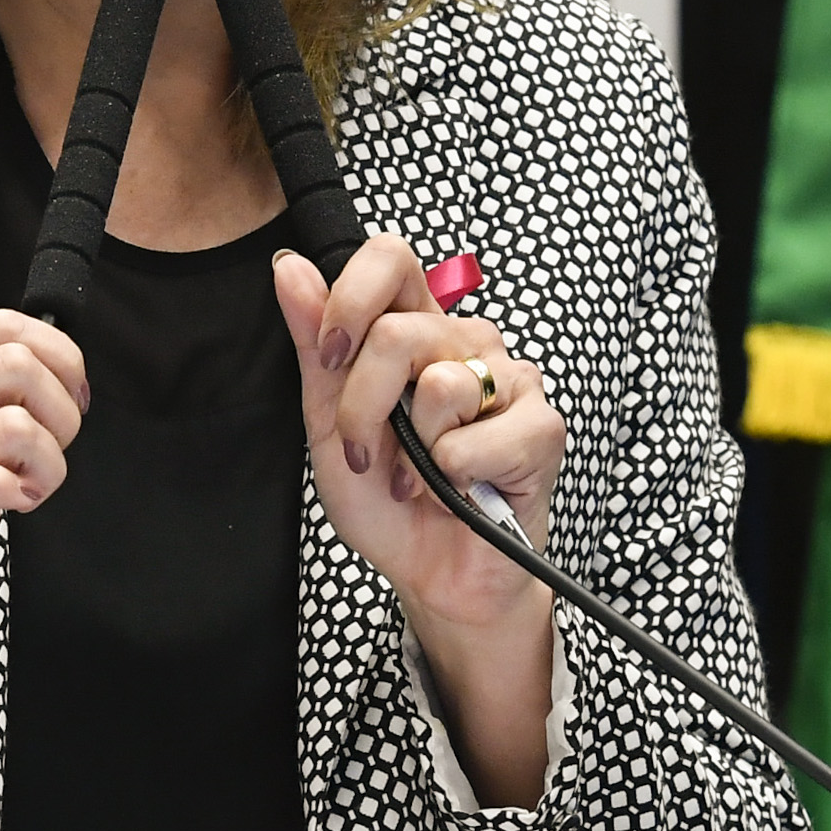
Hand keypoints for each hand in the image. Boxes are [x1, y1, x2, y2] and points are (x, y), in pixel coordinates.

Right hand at [0, 310, 84, 756]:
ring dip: (48, 461)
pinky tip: (11, 513)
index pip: (1, 329)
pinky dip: (18, 494)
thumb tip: (51, 401)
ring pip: (14, 418)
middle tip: (47, 458)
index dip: (57, 358)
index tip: (67, 406)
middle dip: (62, 410)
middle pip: (15, 360)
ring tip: (29, 494)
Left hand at [273, 239, 560, 806]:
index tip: (330, 357)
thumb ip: (314, 345)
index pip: (389, 258)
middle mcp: (464, 343)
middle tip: (370, 454)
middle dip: (364, 407)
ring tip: (422, 476)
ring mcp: (510, 380)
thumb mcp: (329, 423)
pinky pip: (479, 439)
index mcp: (414, 329)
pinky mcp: (541, 426)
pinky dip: (456, 477)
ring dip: (414, 451)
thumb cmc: (388, 499)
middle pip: (400, 333)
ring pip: (440, 386)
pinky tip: (462, 490)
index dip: (351, 297)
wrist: (432, 573)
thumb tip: (289, 268)